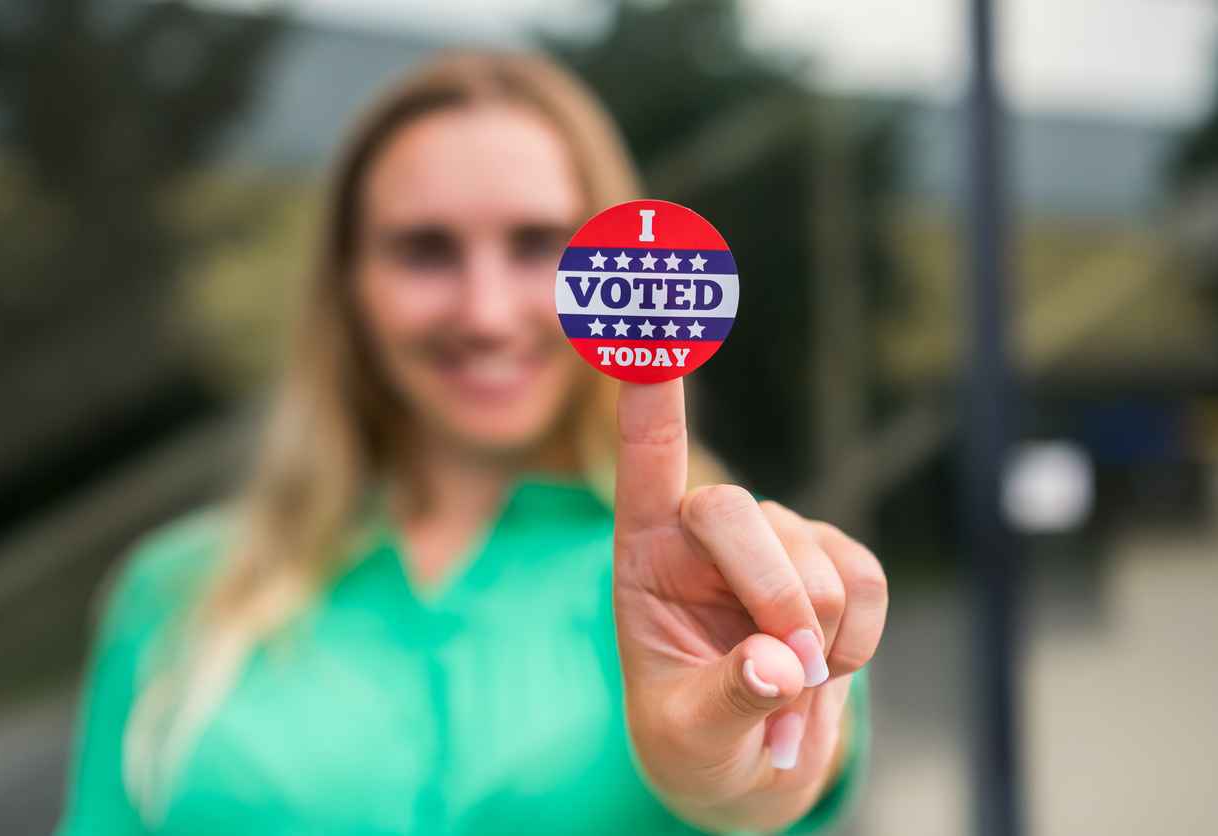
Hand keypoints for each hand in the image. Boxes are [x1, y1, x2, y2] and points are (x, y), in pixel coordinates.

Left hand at [612, 379, 887, 833]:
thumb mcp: (691, 738)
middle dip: (775, 600)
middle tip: (791, 682)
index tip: (651, 314)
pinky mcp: (831, 556)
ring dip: (821, 644)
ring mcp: (773, 538)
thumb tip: (784, 665)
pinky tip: (829, 669)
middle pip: (739, 510)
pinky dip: (861, 641)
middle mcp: (704, 531)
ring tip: (790, 698)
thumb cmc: (694, 742)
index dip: (651, 389)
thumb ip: (728, 699)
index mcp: (644, 555)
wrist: (750, 762)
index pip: (644, 457)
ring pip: (816, 560)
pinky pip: (868, 582)